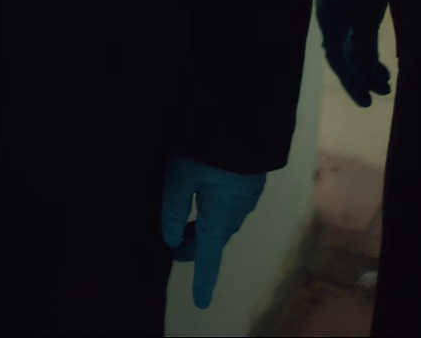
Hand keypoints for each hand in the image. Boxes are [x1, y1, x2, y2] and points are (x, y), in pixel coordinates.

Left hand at [159, 158, 267, 309]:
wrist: (246, 117)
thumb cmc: (208, 150)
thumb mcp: (180, 177)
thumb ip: (172, 210)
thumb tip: (170, 238)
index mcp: (219, 217)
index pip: (207, 258)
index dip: (202, 281)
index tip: (201, 302)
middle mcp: (236, 213)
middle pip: (212, 238)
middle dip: (193, 244)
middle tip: (171, 241)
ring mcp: (247, 196)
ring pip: (221, 221)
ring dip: (203, 225)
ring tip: (183, 217)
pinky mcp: (250, 181)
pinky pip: (230, 205)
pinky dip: (213, 209)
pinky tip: (203, 193)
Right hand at [315, 0, 391, 105]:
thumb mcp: (367, 16)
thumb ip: (365, 50)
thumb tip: (364, 81)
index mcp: (329, 20)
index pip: (338, 60)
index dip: (352, 82)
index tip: (366, 102)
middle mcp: (332, 16)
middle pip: (345, 54)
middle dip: (363, 75)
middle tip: (381, 93)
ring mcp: (344, 8)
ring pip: (354, 43)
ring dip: (369, 63)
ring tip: (386, 80)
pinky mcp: (357, 0)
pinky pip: (360, 31)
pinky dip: (370, 47)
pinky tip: (383, 60)